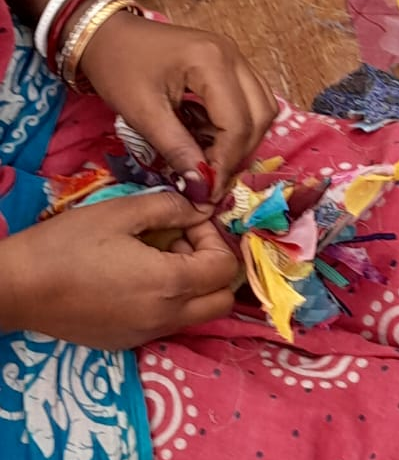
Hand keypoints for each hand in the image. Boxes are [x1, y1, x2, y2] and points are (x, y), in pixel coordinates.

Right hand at [0, 192, 237, 349]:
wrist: (15, 289)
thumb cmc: (67, 245)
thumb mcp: (121, 213)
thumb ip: (170, 207)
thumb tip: (202, 208)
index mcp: (170, 284)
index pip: (225, 267)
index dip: (214, 239)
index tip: (188, 224)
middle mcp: (167, 317)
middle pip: (223, 299)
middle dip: (214, 266)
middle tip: (184, 244)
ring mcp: (148, 335)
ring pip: (200, 314)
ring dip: (195, 285)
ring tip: (160, 258)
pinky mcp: (129, 343)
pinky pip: (171, 323)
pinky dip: (172, 301)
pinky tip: (139, 280)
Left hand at [80, 12, 277, 199]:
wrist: (106, 34)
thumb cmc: (118, 66)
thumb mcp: (142, 113)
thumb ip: (177, 150)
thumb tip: (201, 187)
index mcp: (211, 62)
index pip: (237, 124)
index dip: (226, 162)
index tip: (208, 190)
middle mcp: (233, 56)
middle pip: (260, 116)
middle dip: (239, 153)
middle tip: (212, 177)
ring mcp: (236, 58)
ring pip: (263, 109)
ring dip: (244, 140)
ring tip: (212, 158)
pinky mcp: (232, 64)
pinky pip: (253, 101)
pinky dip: (240, 126)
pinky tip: (213, 137)